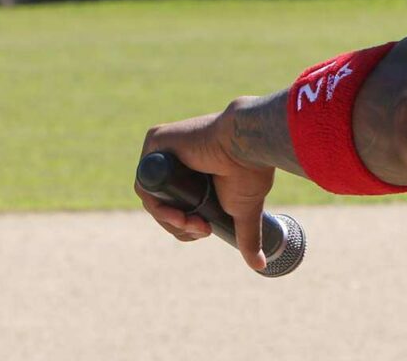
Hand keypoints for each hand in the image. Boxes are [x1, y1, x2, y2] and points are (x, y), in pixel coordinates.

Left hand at [137, 106, 277, 270]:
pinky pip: (145, 183)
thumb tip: (260, 265)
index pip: (177, 206)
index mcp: (195, 171)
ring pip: (153, 198)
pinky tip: (177, 214)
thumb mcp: (243, 211)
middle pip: (163, 205)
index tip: (206, 230)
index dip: (186, 226)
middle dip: (180, 226)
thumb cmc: (250, 172)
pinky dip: (157, 205)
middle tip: (202, 229)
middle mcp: (178, 159)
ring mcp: (165, 150)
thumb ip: (247, 236)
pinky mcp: (156, 141)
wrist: (248, 145)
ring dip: (170, 220)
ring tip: (193, 224)